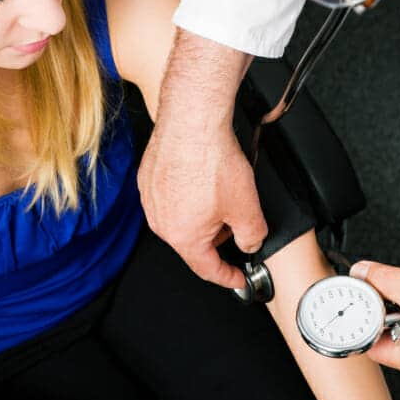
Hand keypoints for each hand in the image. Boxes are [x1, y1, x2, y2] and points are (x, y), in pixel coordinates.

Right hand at [138, 117, 266, 289]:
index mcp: (183, 236)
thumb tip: (250, 244)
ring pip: (182, 218)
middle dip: (218, 235)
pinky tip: (202, 177)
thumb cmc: (212, 159)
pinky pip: (170, 196)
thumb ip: (253, 237)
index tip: (237, 278)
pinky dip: (188, 194)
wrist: (192, 120)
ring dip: (202, 212)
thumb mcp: (247, 207)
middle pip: (194, 242)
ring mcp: (150, 199)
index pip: (207, 269)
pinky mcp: (147, 178)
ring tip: (219, 189)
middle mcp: (160, 221)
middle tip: (236, 216)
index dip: (228, 277)